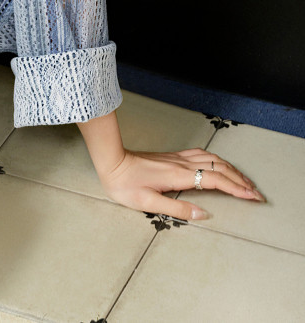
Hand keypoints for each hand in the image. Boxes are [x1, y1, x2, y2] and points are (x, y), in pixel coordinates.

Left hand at [97, 148, 265, 220]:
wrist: (112, 162)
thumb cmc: (125, 184)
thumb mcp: (148, 203)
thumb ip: (177, 209)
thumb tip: (203, 214)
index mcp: (179, 176)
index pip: (217, 181)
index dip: (237, 189)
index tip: (253, 197)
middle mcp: (182, 164)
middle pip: (220, 168)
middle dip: (241, 180)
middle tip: (256, 192)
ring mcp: (178, 158)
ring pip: (213, 159)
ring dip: (231, 169)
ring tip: (244, 181)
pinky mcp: (173, 156)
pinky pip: (202, 155)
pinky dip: (218, 160)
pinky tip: (220, 164)